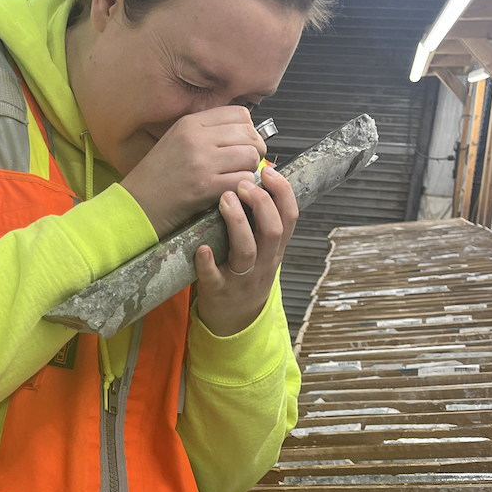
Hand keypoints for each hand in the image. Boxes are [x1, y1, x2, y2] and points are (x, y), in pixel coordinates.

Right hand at [120, 107, 267, 237]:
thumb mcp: (176, 141)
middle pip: (249, 134)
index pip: (240, 113)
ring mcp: (201, 162)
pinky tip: (232, 192)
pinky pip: (243, 181)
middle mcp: (196, 138)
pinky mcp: (205, 187)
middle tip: (246, 164)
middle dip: (255, 151)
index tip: (243, 143)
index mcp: (190, 123)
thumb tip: (244, 133)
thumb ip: (206, 133)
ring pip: (250, 156)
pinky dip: (244, 188)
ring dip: (250, 170)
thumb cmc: (156, 178)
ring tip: (238, 178)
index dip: (249, 130)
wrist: (136, 205)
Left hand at [194, 166, 297, 336]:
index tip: (269, 172)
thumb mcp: (264, 250)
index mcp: (275, 249)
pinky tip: (201, 248)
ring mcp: (241, 278)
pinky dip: (208, 262)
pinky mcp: (217, 290)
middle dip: (261, 203)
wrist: (233, 319)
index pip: (290, 217)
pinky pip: (214, 276)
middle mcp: (263, 263)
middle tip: (242, 183)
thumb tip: (262, 176)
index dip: (283, 193)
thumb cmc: (245, 274)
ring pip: (247, 250)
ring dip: (238, 223)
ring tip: (225, 199)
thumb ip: (263, 220)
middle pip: (273, 231)